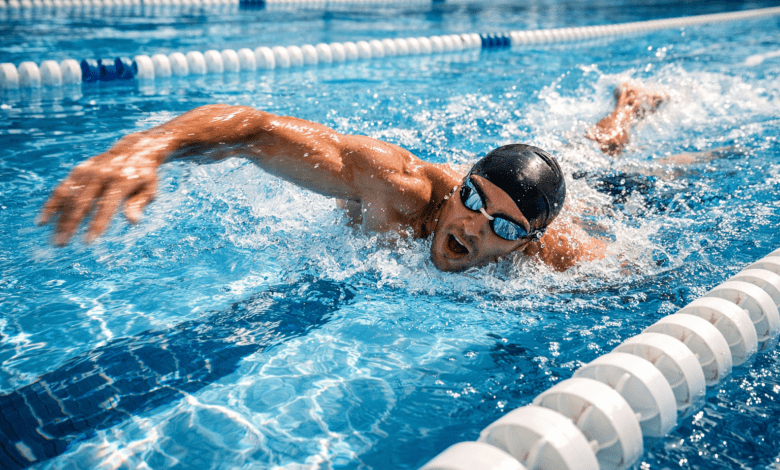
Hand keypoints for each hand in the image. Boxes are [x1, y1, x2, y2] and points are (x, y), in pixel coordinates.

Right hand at [39, 147, 159, 244]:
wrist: (135, 149)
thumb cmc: (144, 176)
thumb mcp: (149, 189)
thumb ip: (139, 204)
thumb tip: (133, 221)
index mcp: (121, 181)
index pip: (106, 206)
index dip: (97, 224)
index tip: (88, 241)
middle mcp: (102, 174)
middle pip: (82, 202)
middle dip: (70, 224)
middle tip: (61, 244)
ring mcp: (88, 171)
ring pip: (69, 196)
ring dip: (59, 218)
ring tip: (54, 238)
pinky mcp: (79, 170)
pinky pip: (62, 188)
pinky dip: (52, 204)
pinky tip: (43, 220)